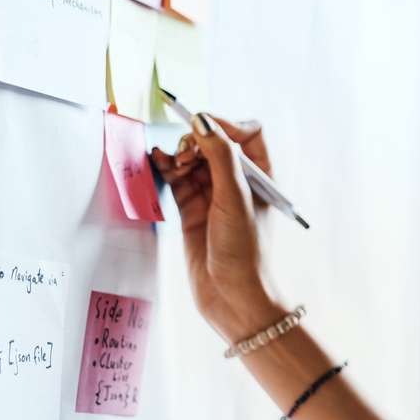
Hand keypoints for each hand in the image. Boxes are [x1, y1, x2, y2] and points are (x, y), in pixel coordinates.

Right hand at [150, 113, 281, 342]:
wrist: (233, 297)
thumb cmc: (245, 251)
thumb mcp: (234, 199)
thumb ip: (220, 157)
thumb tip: (203, 121)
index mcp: (262, 175)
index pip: (248, 132)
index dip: (225, 124)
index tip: (203, 127)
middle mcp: (239, 182)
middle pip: (215, 142)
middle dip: (197, 141)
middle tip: (187, 157)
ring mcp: (214, 196)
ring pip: (193, 160)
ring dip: (180, 155)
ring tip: (175, 166)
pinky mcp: (192, 210)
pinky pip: (177, 179)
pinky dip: (167, 168)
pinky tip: (157, 161)